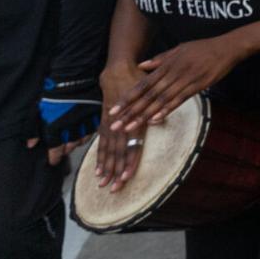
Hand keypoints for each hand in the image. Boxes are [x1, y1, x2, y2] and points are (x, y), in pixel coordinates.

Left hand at [29, 77, 102, 165]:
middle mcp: (72, 128)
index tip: (53, 161)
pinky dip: (88, 134)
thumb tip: (31, 144)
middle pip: (70, 146)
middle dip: (65, 150)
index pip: (55, 149)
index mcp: (56, 128)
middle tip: (62, 151)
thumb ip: (33, 129)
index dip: (54, 157)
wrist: (73, 77)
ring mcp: (85, 122)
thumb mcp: (37, 110)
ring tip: (73, 143)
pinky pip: (93, 129)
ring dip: (76, 143)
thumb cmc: (52, 94)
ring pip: (82, 140)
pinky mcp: (95, 114)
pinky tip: (84, 134)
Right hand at [96, 63, 147, 190]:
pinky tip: (98, 168)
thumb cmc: (141, 83)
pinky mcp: (105, 122)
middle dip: (115, 171)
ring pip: (108, 149)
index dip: (129, 162)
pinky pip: (101, 142)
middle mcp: (122, 124)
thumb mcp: (152, 93)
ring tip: (102, 182)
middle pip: (118, 152)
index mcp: (136, 119)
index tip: (126, 177)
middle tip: (113, 188)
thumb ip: (155, 109)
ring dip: (105, 167)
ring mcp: (111, 124)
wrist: (119, 71)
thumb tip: (161, 120)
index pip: (132, 145)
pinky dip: (99, 156)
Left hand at [107, 36, 245, 130]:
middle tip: (115, 125)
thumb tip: (140, 65)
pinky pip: (179, 100)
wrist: (227, 47)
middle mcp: (173, 73)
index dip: (127, 98)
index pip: (142, 84)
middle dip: (130, 111)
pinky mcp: (198, 86)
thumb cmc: (203, 48)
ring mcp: (185, 80)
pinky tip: (155, 120)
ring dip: (144, 115)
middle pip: (148, 95)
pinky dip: (167, 110)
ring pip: (161, 100)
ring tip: (130, 128)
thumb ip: (160, 58)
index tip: (113, 110)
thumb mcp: (179, 49)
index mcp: (166, 65)